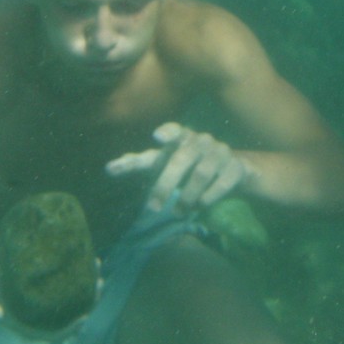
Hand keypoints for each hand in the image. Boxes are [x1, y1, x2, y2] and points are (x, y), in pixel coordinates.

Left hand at [105, 123, 252, 213]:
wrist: (233, 171)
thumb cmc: (188, 167)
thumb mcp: (164, 163)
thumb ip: (140, 163)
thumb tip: (108, 167)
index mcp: (181, 137)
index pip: (173, 131)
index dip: (167, 132)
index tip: (156, 137)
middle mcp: (201, 140)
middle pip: (181, 160)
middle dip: (165, 185)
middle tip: (151, 208)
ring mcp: (220, 152)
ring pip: (201, 174)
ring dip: (187, 196)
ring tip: (177, 213)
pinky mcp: (235, 167)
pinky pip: (221, 183)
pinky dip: (209, 197)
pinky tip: (200, 206)